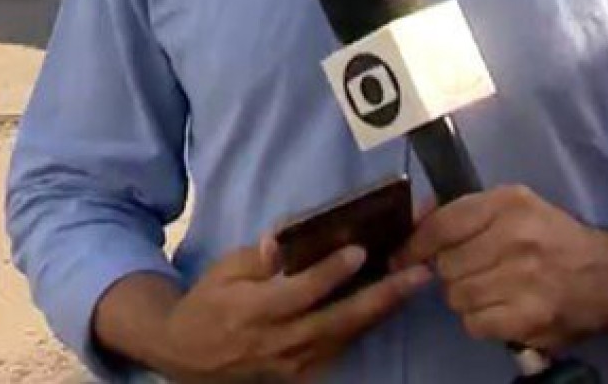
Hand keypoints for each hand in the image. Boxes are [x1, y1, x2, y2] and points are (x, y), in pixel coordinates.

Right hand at [154, 236, 427, 382]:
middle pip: (338, 320)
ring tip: (416, 282)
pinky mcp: (305, 372)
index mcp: (254, 312)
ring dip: (385, 309)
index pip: (300, 292)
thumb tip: (283, 237)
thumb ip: (258, 257)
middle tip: (418, 273)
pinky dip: (369, 323)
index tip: (360, 251)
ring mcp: (295, 362)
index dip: (330, 273)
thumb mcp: (223, 271)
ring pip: (348, 335)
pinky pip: (343, 346)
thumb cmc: (209, 303)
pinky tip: (392, 302)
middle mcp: (280, 342)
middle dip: (382, 296)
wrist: (189, 356)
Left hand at [393, 185, 607, 352]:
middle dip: (450, 271)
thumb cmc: (553, 238)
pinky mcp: (528, 317)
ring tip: (490, 290)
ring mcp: (522, 279)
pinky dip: (481, 320)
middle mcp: (515, 237)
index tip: (403, 256)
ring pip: (457, 296)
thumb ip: (466, 210)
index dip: (415, 244)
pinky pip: (474, 323)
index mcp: (509, 203)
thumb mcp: (514, 207)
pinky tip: (500, 310)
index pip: (443, 225)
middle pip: (446, 264)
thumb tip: (414, 215)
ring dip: (466, 296)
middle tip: (472, 271)